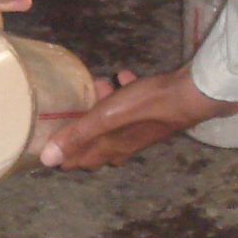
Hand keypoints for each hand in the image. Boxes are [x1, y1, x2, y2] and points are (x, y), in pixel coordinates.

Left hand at [39, 67, 237, 169]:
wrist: (191, 94)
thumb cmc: (147, 105)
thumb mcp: (106, 117)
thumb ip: (77, 135)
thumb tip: (48, 159)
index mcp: (111, 149)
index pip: (81, 161)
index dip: (63, 155)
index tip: (47, 143)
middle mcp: (124, 145)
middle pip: (95, 143)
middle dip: (81, 128)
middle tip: (72, 109)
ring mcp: (140, 131)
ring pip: (113, 123)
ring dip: (102, 107)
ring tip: (101, 85)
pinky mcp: (152, 115)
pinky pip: (132, 106)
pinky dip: (125, 93)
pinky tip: (125, 77)